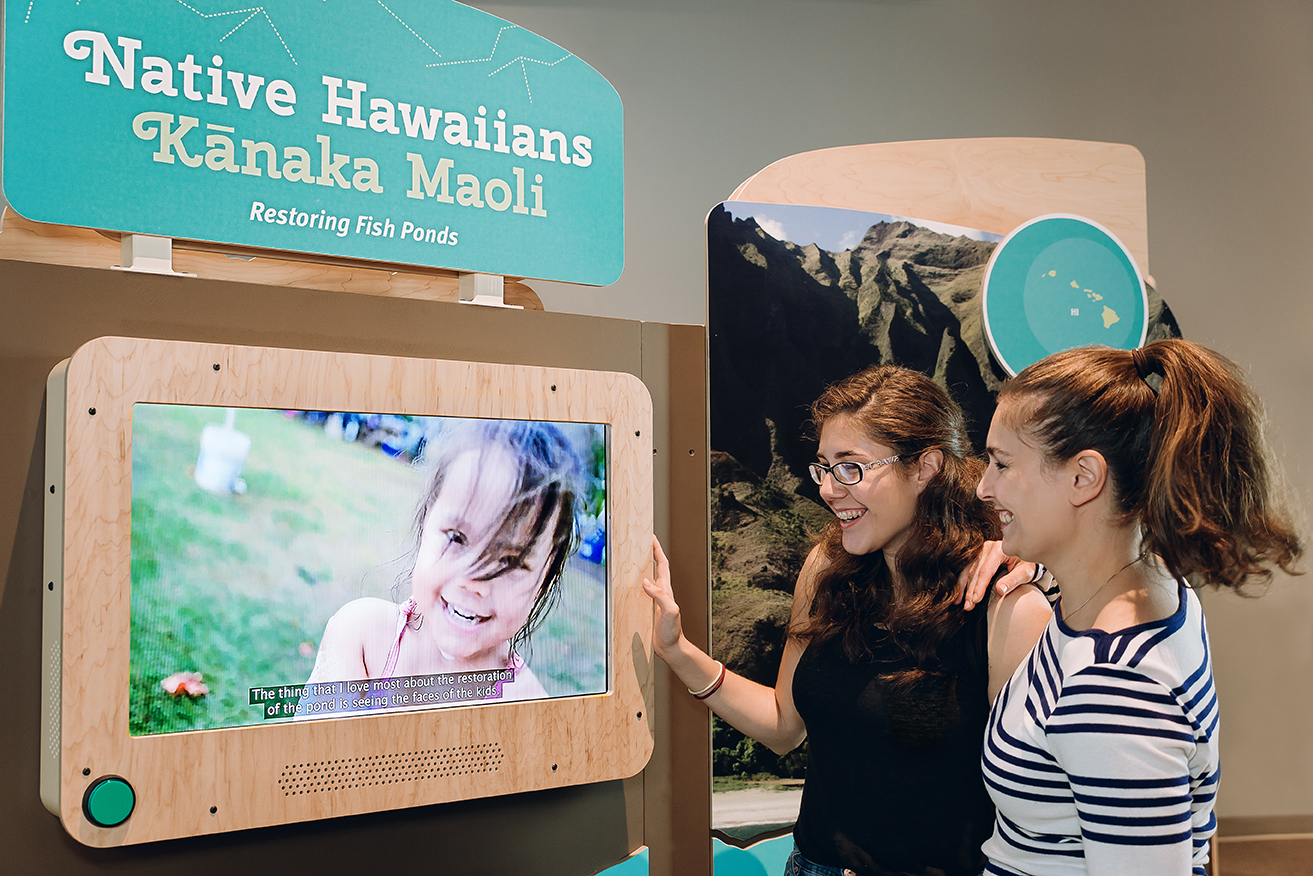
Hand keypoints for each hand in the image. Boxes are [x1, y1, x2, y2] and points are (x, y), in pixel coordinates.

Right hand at [641, 536, 683, 660]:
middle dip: (649, 553)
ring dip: (641, 567)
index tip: (651, 538)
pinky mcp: (649, 608)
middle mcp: (661, 592)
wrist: (671, 648)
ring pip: (648, 578)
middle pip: (655, 567)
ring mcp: (655, 600)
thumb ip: (659, 596)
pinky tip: (628, 585)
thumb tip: (645, 582)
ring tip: (632, 558)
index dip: (657, 550)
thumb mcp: (669, 611)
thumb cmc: (672, 631)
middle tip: (640, 543)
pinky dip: (635, 584)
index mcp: (666, 589)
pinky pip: (641, 592)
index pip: (662, 564)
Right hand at [958, 540, 1036, 609]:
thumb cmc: (1028, 564)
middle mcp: (987, 548)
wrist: (1028, 556)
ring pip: (969, 571)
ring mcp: (981, 551)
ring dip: (965, 588)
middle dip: (971, 590)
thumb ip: (1012, 580)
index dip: (979, 586)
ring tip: (964, 603)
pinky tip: (960, 595)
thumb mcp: (1025, 573)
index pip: (986, 570)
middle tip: (969, 606)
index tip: (975, 600)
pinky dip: (963, 583)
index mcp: (999, 549)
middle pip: (976, 572)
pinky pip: (968, 570)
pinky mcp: (978, 556)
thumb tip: (999, 590)